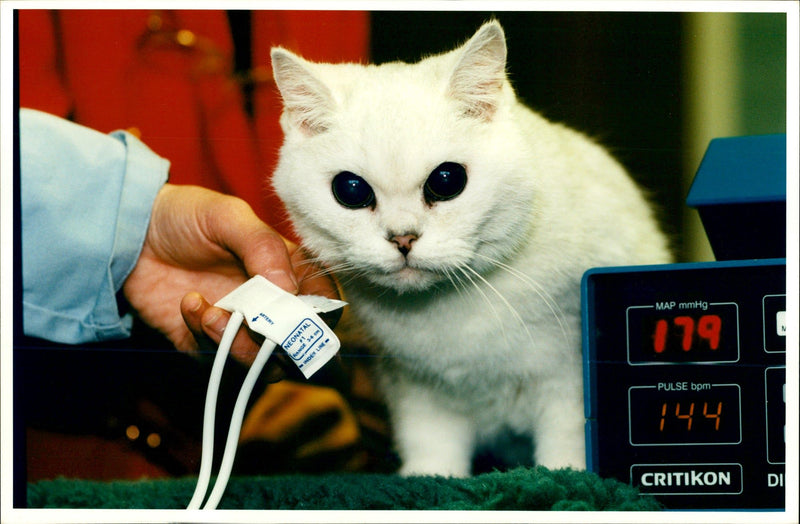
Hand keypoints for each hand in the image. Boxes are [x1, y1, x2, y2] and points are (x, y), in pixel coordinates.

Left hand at [122, 184, 335, 368]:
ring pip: (263, 363)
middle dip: (278, 341)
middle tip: (251, 320)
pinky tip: (188, 304)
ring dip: (240, 345)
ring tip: (210, 314)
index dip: (319, 317)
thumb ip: (263, 247)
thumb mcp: (228, 217)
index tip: (295, 308)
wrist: (128, 232)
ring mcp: (240, 327)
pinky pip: (218, 361)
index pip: (324, 306)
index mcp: (289, 272)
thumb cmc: (185, 215)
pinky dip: (204, 338)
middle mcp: (270, 305)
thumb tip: (289, 289)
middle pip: (298, 345)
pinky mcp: (206, 344)